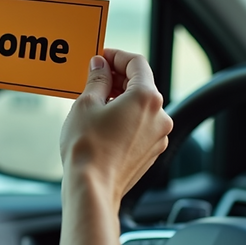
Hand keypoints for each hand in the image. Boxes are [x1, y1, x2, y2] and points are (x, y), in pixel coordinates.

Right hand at [59, 49, 172, 209]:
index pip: (136, 63)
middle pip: (142, 84)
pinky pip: (140, 126)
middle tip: (95, 77)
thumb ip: (97, 79)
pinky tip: (104, 122)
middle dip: (118, 77)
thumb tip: (100, 66)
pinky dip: (125, 118)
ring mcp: (158, 136)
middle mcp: (159, 116)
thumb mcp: (86, 103)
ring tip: (96, 101)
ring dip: (121, 98)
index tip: (101, 57)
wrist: (92, 188)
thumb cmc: (87, 147)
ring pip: (141, 107)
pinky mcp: (151, 153)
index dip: (116, 56)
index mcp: (147, 98)